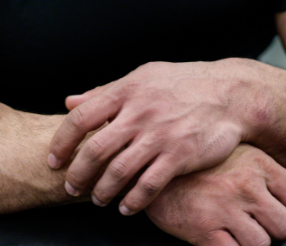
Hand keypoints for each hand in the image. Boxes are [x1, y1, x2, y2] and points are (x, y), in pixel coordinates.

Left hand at [48, 60, 271, 213]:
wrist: (231, 93)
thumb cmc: (183, 84)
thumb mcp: (142, 77)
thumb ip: (104, 92)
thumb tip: (69, 101)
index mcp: (126, 91)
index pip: (80, 118)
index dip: (62, 142)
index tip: (54, 160)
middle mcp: (139, 113)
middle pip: (95, 149)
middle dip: (78, 174)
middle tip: (71, 187)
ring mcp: (159, 135)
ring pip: (119, 171)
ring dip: (103, 191)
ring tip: (98, 199)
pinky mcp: (179, 155)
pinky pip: (149, 185)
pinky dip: (133, 200)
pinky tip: (127, 207)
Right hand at [145, 144, 285, 245]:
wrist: (148, 165)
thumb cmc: (194, 161)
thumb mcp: (231, 151)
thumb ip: (260, 168)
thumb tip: (285, 193)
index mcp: (256, 164)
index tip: (277, 209)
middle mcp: (244, 186)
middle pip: (285, 225)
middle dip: (273, 229)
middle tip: (255, 222)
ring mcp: (224, 209)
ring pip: (261, 244)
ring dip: (250, 241)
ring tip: (235, 229)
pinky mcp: (203, 230)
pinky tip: (220, 238)